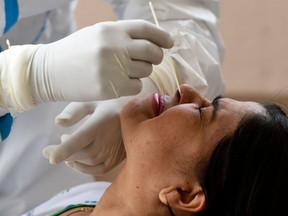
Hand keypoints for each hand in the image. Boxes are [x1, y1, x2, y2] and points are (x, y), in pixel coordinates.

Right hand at [31, 20, 172, 102]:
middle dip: (157, 57)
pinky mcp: (110, 87)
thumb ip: (121, 36)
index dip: (162, 36)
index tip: (170, 43)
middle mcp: (115, 46)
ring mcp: (113, 68)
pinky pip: (136, 87)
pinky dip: (132, 86)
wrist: (50, 71)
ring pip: (146, 71)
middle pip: (153, 52)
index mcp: (112, 30)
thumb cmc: (75, 52)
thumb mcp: (97, 35)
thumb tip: (149, 41)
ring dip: (141, 72)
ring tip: (125, 72)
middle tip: (151, 61)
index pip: (146, 30)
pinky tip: (119, 83)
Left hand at [42, 97, 130, 174]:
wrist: (136, 112)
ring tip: (65, 150)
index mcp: (101, 121)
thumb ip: (75, 111)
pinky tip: (77, 161)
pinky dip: (85, 168)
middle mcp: (110, 138)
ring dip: (73, 160)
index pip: (81, 138)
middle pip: (83, 154)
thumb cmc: (110, 103)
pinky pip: (99, 169)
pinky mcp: (118, 157)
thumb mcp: (92, 100)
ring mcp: (116, 149)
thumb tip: (58, 123)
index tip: (49, 156)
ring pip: (90, 162)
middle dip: (64, 154)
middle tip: (48, 151)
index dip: (65, 149)